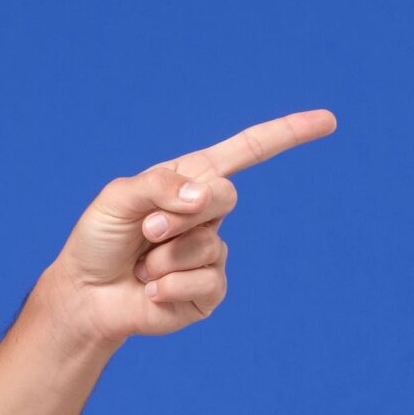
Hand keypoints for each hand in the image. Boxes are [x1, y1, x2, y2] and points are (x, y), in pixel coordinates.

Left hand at [50, 108, 338, 343]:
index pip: (247, 152)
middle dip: (177, 214)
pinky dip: (168, 286)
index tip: (327, 120)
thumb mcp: (118, 197)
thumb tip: (205, 196)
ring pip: (206, 246)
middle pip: (223, 197)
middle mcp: (207, 214)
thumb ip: (159, 185)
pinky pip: (204, 283)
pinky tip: (151, 291)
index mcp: (191, 180)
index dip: (287, 134)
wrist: (86, 293)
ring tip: (141, 265)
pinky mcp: (209, 291)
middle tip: (146, 231)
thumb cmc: (99, 239)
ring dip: (163, 257)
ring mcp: (212, 253)